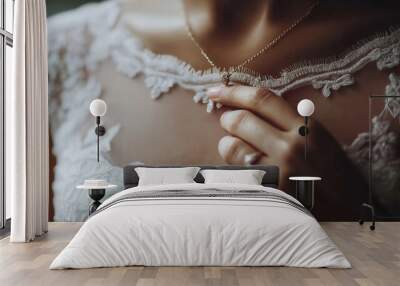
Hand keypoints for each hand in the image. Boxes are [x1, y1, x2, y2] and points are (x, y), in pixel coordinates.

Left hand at [207, 85, 366, 218]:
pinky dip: (233, 166)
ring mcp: (278, 172)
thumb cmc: (332, 171)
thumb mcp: (318, 138)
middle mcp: (290, 147)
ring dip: (227, 143)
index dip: (234, 91)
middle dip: (227, 118)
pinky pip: (236, 172)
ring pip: (232, 146)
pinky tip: (243, 169)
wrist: (350, 208)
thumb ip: (288, 121)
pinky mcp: (268, 193)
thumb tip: (250, 108)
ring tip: (237, 147)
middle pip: (241, 120)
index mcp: (306, 128)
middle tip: (228, 121)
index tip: (216, 90)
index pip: (262, 99)